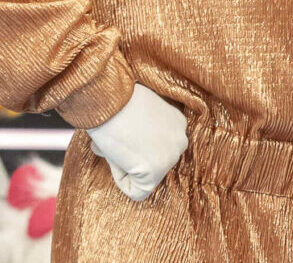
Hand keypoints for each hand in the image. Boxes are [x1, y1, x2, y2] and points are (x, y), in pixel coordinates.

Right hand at [83, 84, 187, 200]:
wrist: (110, 100)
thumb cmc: (119, 102)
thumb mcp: (141, 114)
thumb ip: (143, 133)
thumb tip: (129, 150)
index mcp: (178, 124)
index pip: (156, 149)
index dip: (134, 145)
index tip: (126, 130)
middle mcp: (181, 141)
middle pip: (151, 164)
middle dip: (131, 157)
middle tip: (120, 137)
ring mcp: (171, 157)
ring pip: (144, 178)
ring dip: (126, 166)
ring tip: (120, 142)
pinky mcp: (157, 170)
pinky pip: (137, 191)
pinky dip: (121, 179)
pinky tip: (119, 155)